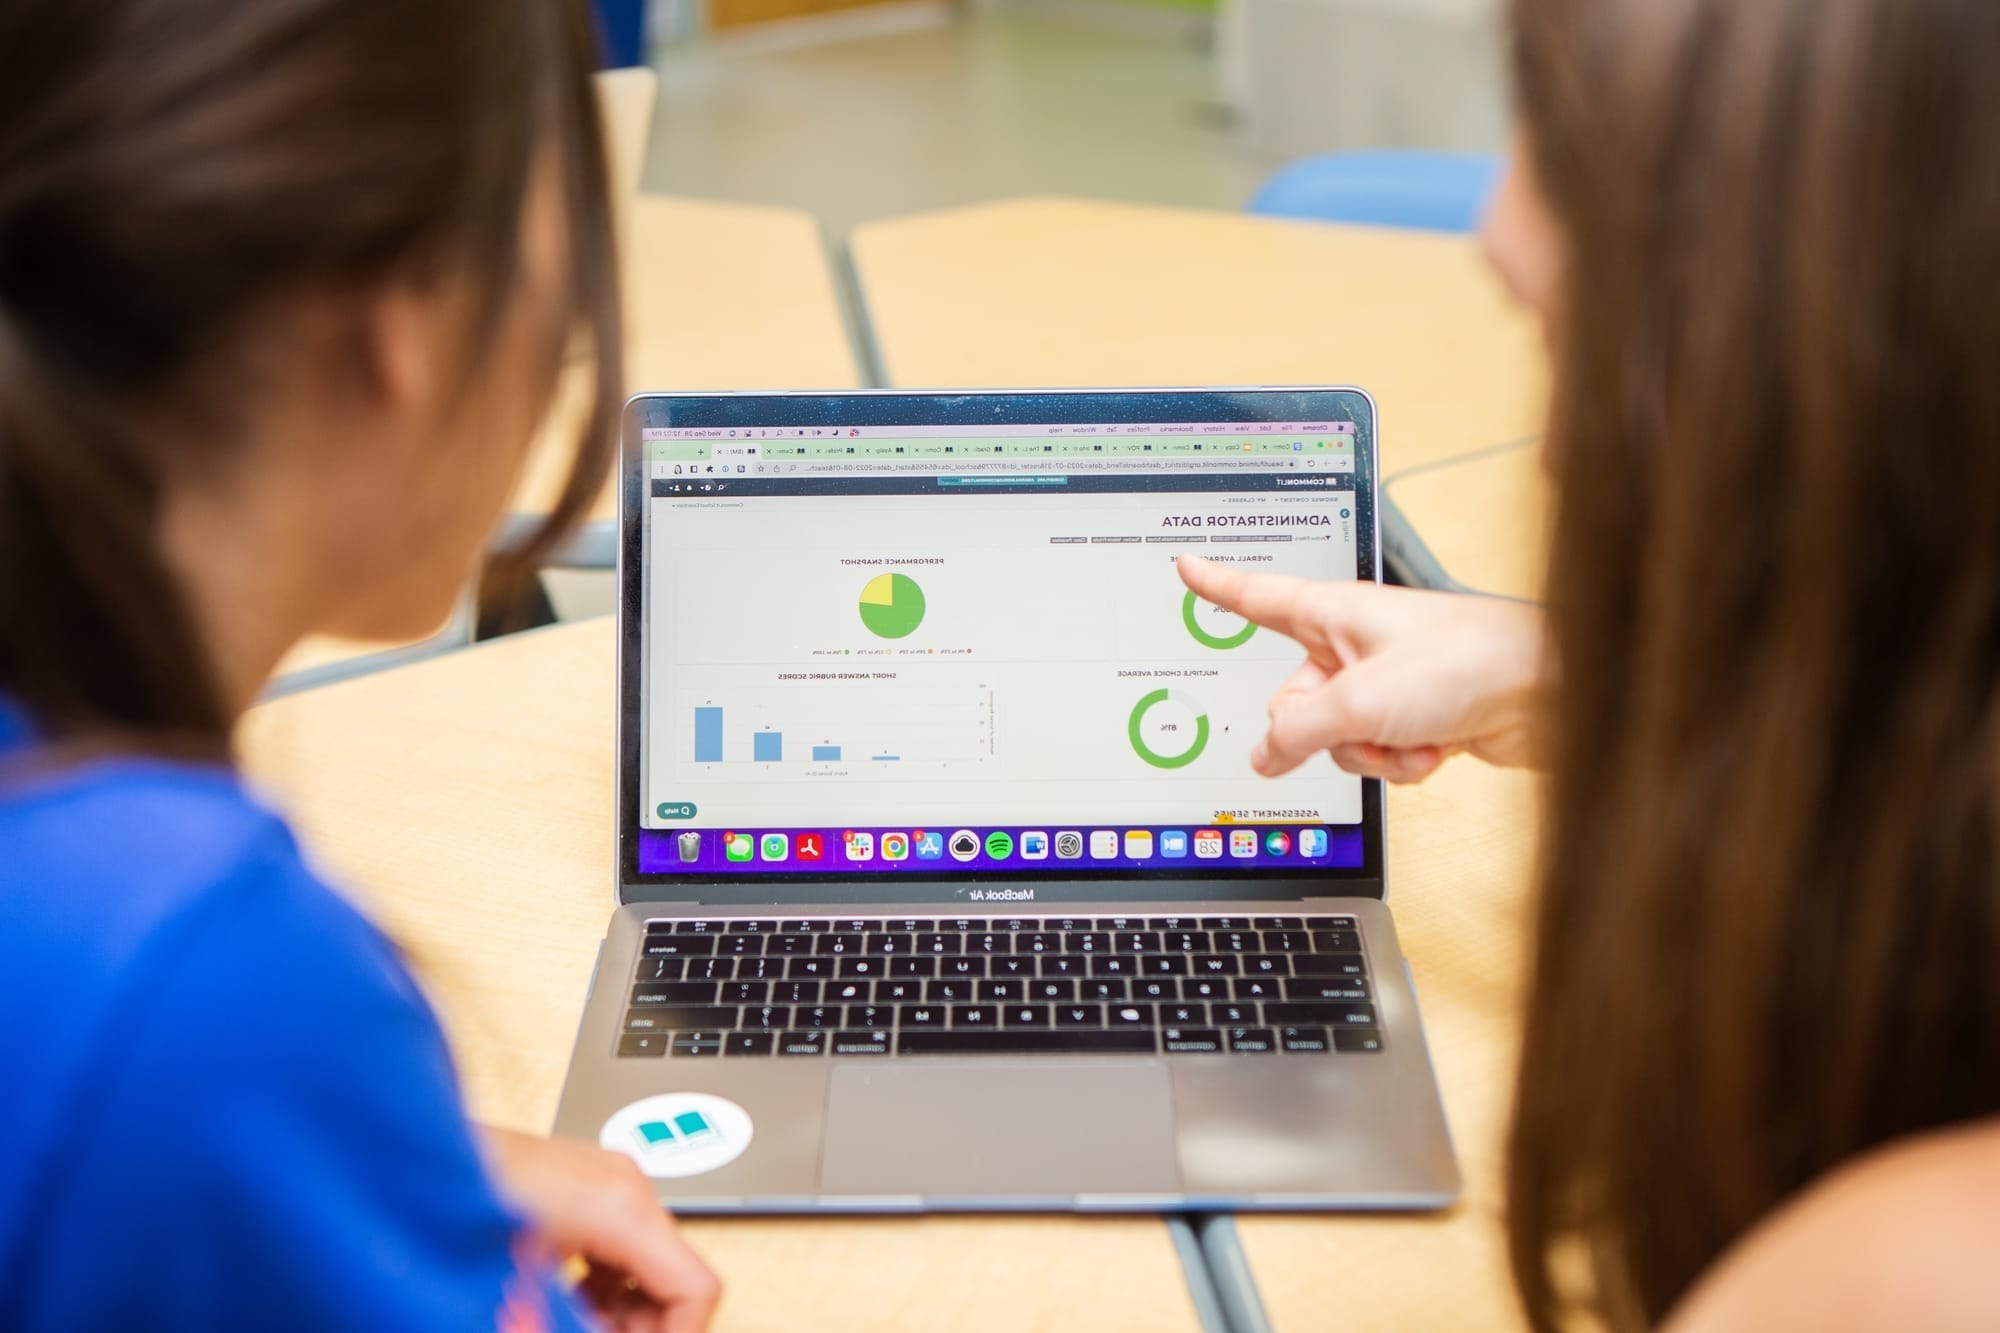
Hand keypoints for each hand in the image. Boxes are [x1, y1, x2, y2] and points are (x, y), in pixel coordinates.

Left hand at [480, 1127, 720, 1332]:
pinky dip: (603, 1288)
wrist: (415, 1154)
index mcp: (620, 1208)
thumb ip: (573, 1324)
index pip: (696, 1287)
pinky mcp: (587, 1184)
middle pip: (675, 1279)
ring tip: (573, 1330)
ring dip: (621, 1314)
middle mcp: (627, 1187)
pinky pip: (620, 1248)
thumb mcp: (524, 1292)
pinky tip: (560, 1306)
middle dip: (643, 1329)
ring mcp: (609, 1180)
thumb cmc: (456, 1210)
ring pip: (649, 1266)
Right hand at [1176, 555, 1547, 782]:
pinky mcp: (1420, 717)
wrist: (1551, 691)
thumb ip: (1297, 731)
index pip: (1258, 596)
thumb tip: (1263, 755)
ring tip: (1410, 740)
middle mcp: (1357, 645)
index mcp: (1335, 614)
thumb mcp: (1358, 701)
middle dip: (1321, 731)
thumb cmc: (1468, 661)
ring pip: (1339, 737)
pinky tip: (1436, 751)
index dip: (1218, 584)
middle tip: (1352, 730)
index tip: (1188, 565)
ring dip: (1370, 754)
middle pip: (1295, 699)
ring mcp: (1389, 683)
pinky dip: (1404, 764)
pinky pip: (1382, 754)